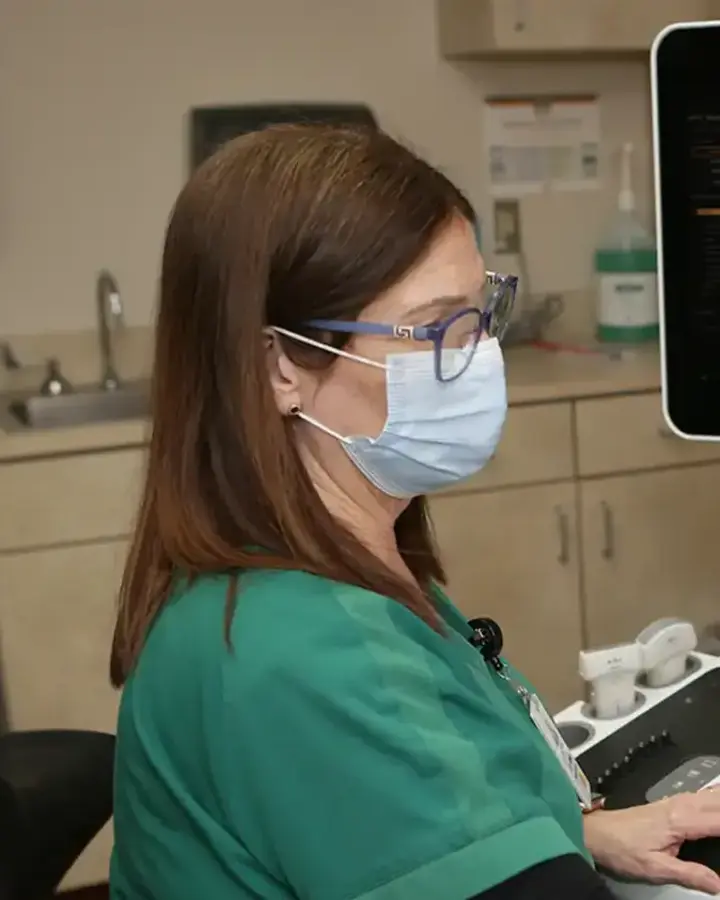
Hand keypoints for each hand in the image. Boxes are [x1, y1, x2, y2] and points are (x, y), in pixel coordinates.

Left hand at [583, 790, 719, 894]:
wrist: (597, 832)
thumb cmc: (621, 848)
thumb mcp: (656, 869)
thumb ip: (690, 875)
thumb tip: (719, 885)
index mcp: (681, 820)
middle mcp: (681, 805)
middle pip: (719, 801)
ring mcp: (677, 801)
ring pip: (713, 796)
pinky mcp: (673, 804)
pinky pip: (704, 797)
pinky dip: (718, 800)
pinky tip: (719, 802)